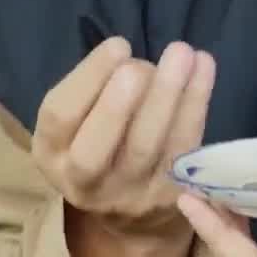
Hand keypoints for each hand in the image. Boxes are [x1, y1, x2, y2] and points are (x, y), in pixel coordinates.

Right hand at [32, 35, 217, 243]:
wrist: (127, 211)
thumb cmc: (96, 143)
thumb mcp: (75, 122)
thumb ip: (91, 90)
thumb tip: (126, 55)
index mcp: (52, 154)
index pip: (60, 118)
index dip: (88, 80)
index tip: (118, 45)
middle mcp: (84, 183)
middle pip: (97, 148)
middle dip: (119, 103)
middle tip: (139, 65)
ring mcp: (129, 194)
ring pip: (147, 147)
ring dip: (168, 96)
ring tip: (182, 54)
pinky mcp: (169, 195)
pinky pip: (183, 146)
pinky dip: (196, 103)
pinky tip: (204, 65)